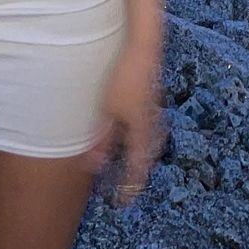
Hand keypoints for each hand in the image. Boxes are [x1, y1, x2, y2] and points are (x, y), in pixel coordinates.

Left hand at [82, 42, 165, 206]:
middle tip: (126, 184)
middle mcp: (151, 122)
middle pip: (147, 155)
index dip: (129, 187)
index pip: (136, 168)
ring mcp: (153, 107)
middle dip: (137, 171)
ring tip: (128, 158)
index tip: (122, 203)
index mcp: (141, 130)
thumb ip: (102, 138)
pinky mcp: (150, 94)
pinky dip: (140, 133)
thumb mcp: (106, 109)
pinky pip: (148, 123)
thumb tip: (95, 165)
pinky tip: (130, 125)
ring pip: (149, 138)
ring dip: (139, 152)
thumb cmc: (123, 77)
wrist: (143, 45)